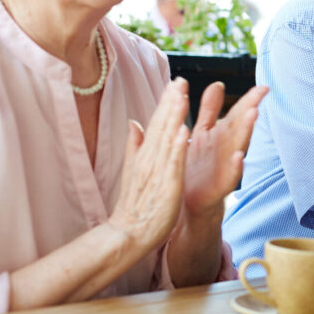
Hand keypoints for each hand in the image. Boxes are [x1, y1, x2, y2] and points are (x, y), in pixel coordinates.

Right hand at [108, 79, 190, 249]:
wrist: (128, 234)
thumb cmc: (136, 204)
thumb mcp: (134, 169)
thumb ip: (134, 145)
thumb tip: (133, 122)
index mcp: (146, 155)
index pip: (157, 123)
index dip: (167, 102)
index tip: (176, 81)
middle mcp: (150, 159)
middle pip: (161, 125)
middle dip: (171, 102)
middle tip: (180, 79)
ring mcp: (157, 172)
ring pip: (167, 139)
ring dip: (174, 117)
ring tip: (182, 95)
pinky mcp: (166, 186)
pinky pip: (173, 164)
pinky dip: (178, 148)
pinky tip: (185, 132)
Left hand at [183, 82, 268, 216]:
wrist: (186, 203)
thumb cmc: (196, 168)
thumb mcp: (202, 134)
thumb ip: (210, 109)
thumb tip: (218, 84)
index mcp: (221, 135)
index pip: (238, 113)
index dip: (250, 99)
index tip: (264, 87)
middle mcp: (227, 148)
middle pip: (241, 126)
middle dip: (250, 111)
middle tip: (261, 95)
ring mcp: (225, 167)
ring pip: (238, 146)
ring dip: (247, 131)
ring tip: (253, 115)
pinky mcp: (219, 187)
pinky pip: (230, 176)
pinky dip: (235, 167)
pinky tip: (239, 157)